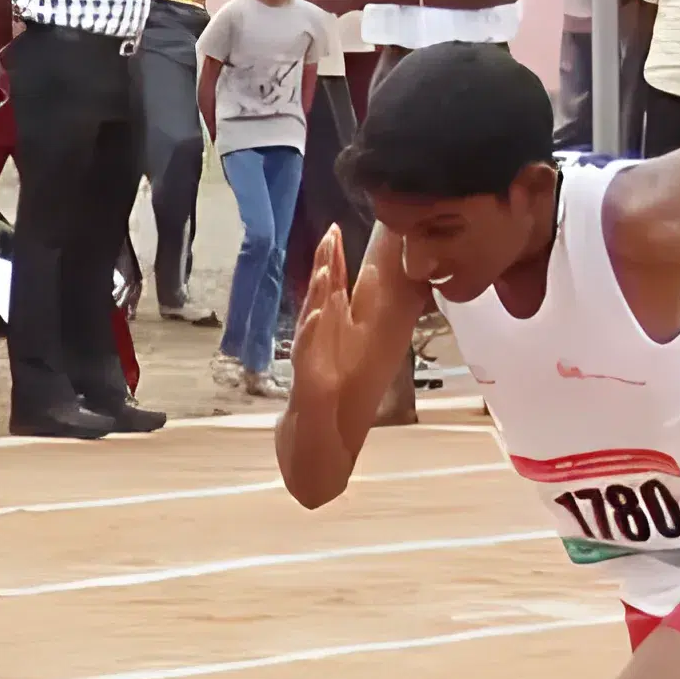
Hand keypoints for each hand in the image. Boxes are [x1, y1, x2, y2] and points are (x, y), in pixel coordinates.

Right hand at [286, 223, 417, 411]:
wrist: (318, 448)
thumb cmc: (337, 405)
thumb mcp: (353, 366)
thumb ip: (357, 332)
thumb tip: (371, 300)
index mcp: (334, 335)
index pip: (333, 291)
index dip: (333, 261)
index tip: (334, 230)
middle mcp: (320, 342)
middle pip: (322, 298)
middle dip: (325, 266)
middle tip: (329, 233)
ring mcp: (312, 362)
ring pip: (313, 322)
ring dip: (318, 295)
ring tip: (325, 268)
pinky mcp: (309, 387)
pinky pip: (308, 357)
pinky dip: (310, 336)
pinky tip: (316, 317)